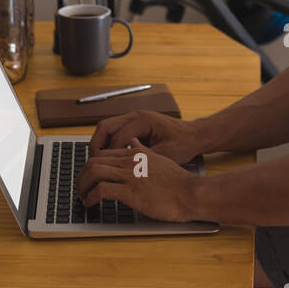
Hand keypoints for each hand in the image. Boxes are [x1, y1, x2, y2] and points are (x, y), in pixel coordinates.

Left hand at [76, 140, 201, 223]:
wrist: (191, 193)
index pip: (103, 154)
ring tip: (82, 197)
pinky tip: (90, 204)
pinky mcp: (132, 192)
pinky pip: (101, 191)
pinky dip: (91, 197)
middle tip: (80, 188)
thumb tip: (133, 141)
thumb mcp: (159, 158)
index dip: (90, 166)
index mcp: (135, 154)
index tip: (88, 177)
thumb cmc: (178, 181)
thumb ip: (143, 150)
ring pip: (94, 174)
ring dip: (82, 186)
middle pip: (93, 162)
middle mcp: (130, 162)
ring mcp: (130, 176)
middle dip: (82, 176)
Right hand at [88, 109, 206, 162]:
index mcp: (143, 120)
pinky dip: (109, 144)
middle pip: (105, 127)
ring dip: (100, 145)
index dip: (108, 155)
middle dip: (96, 146)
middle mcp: (136, 116)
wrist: (195, 136)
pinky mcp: (135, 126)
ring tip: (98, 163)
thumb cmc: (184, 143)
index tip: (105, 171)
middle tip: (92, 165)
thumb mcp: (165, 154)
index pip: (116, 136)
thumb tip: (123, 169)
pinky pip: (115, 132)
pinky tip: (110, 159)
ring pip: (107, 128)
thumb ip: (143, 158)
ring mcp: (134, 119)